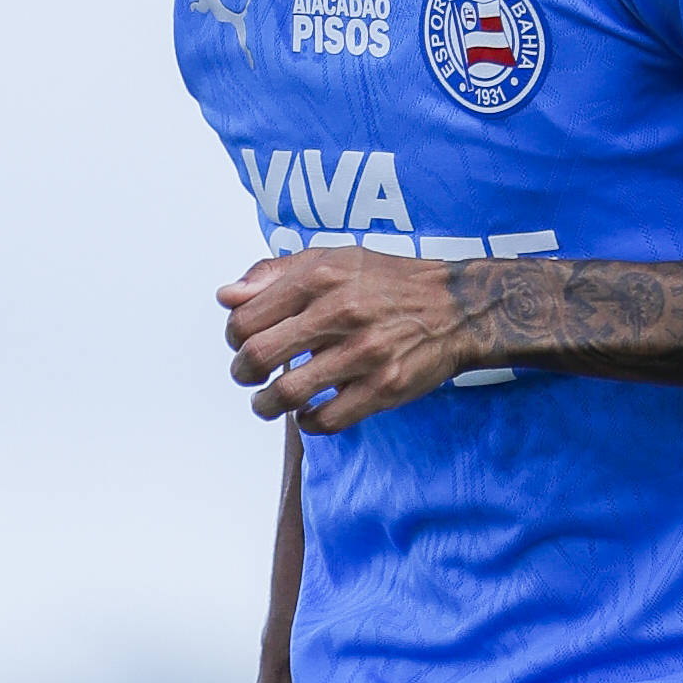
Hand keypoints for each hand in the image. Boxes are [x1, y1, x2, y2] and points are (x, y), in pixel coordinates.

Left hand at [219, 241, 497, 434]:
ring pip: (287, 393)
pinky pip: (326, 420)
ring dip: (266, 406)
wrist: (456, 306)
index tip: (241, 343)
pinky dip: (307, 423)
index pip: (246, 318)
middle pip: (258, 357)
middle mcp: (339, 312)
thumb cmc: (389, 283)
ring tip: (268, 404)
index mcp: (320, 278)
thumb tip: (227, 296)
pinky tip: (308, 414)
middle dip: (243, 374)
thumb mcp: (332, 259)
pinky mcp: (383, 387)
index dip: (234, 337)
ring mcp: (363, 353)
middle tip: (248, 377)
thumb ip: (275, 275)